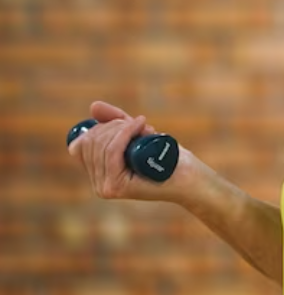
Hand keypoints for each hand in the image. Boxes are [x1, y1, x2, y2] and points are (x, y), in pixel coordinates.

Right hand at [68, 101, 193, 202]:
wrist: (191, 176)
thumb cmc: (167, 155)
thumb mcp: (137, 134)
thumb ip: (115, 121)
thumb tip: (94, 106)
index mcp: (98, 174)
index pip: (80, 144)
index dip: (99, 127)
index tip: (124, 122)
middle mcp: (98, 184)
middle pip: (91, 142)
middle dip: (115, 125)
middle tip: (140, 125)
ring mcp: (106, 188)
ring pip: (102, 145)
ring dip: (124, 128)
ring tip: (145, 128)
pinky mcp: (117, 187)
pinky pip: (112, 152)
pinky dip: (125, 134)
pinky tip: (141, 126)